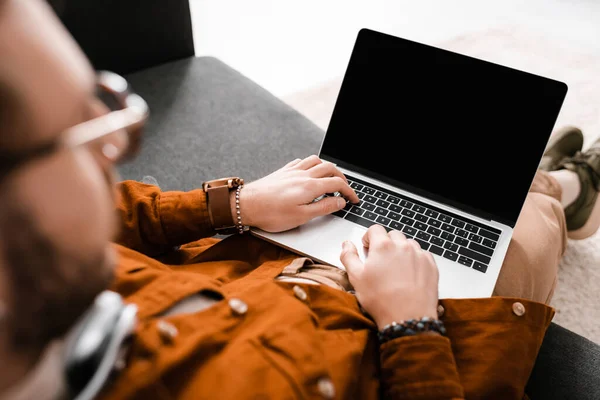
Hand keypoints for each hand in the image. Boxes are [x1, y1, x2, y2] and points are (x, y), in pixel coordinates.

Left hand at [234, 155, 359, 231]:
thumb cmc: (271, 214)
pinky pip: (301, 161)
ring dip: (327, 167)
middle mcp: (303, 175)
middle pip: (330, 168)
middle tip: (345, 188)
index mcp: (310, 186)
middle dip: (342, 177)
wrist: (246, 205)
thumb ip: (323, 207)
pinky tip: (309, 171)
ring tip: (330, 177)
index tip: (354, 200)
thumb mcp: (302, 216)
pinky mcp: (282, 171)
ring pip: (316, 160)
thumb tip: (340, 202)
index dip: (349, 191)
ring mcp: (292, 171)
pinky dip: (311, 164)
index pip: (337, 184)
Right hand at [340, 225, 439, 328]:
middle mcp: (403, 246)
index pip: (375, 229)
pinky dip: (415, 260)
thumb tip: (346, 244)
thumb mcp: (356, 278)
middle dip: (385, 243)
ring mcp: (419, 255)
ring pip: (408, 244)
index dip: (369, 237)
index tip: (368, 247)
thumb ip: (349, 256)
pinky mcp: (431, 265)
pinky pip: (422, 255)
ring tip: (396, 268)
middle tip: (381, 260)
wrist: (408, 317)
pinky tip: (409, 274)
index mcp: (383, 246)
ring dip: (401, 251)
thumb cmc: (381, 299)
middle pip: (393, 235)